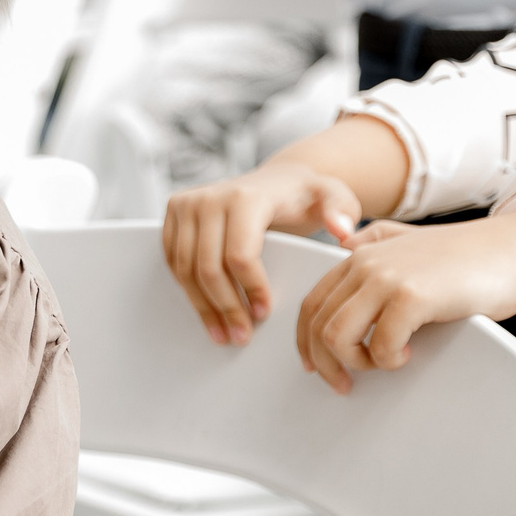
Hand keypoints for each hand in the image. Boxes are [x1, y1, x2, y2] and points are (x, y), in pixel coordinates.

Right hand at [164, 159, 365, 344]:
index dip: (250, 290)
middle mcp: (208, 197)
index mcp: (245, 197)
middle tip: (242, 335)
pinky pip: (173, 261)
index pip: (239, 254)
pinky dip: (187, 290)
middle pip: (207, 266)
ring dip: (202, 306)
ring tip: (223, 333)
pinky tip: (207, 311)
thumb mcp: (334, 197)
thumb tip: (341, 232)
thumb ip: (342, 212)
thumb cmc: (305, 195)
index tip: (265, 313)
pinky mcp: (173, 214)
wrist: (276, 180)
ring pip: (184, 268)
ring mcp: (186, 204)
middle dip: (225, 307)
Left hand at [292, 207, 515, 393]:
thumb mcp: (411, 242)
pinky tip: (407, 355)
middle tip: (346, 384)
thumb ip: (375, 241)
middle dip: (327, 363)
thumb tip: (343, 243)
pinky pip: (380, 344)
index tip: (315, 367)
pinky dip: (388, 360)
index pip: (312, 304)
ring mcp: (386, 277)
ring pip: (337, 335)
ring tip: (384, 363)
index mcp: (359, 256)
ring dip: (356, 362)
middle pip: (319, 324)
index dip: (306, 341)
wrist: (515, 249)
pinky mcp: (412, 296)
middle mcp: (364, 263)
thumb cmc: (469, 256)